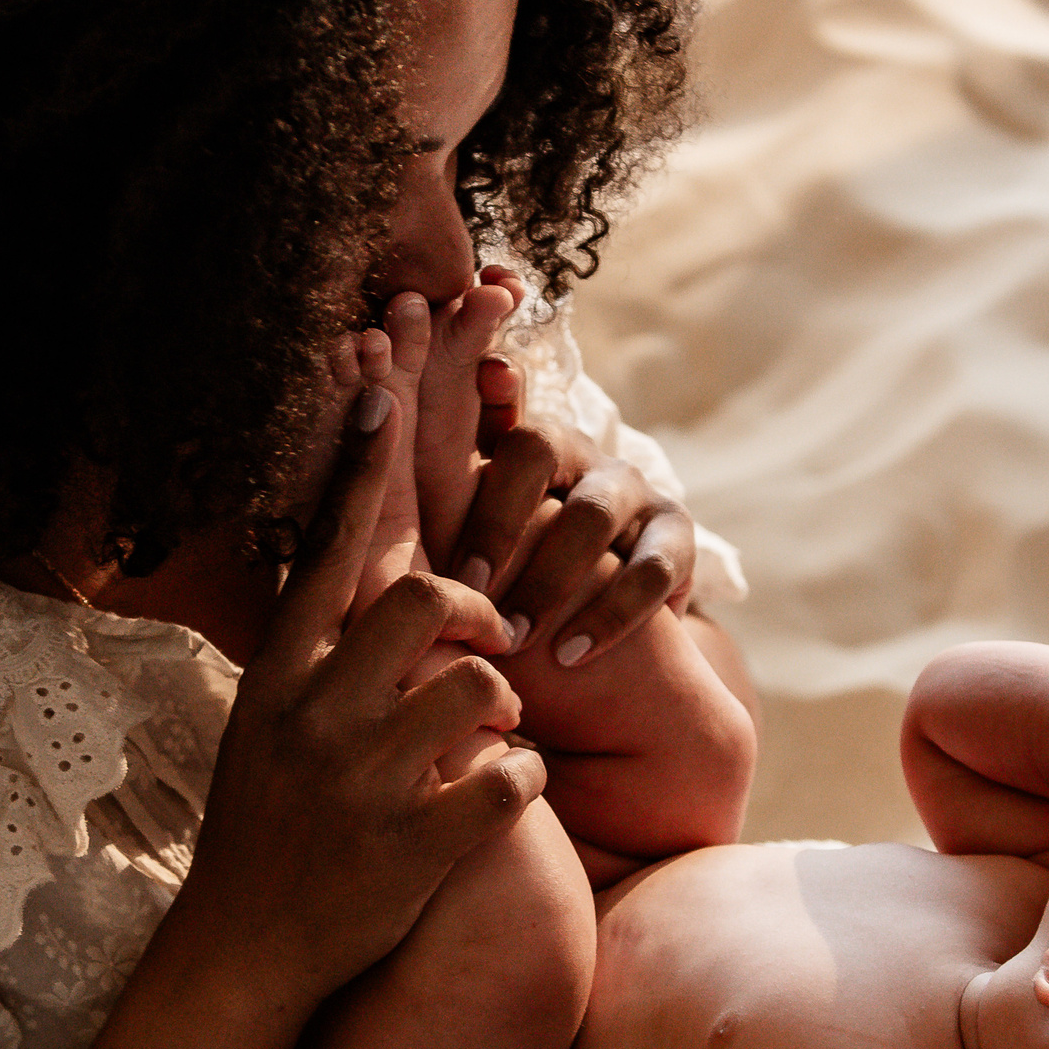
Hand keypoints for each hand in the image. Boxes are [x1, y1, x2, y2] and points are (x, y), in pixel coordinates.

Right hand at [176, 352, 541, 1001]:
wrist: (246, 951)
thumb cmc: (268, 825)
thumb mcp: (265, 723)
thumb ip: (313, 651)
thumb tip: (348, 563)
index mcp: (280, 677)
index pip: (325, 549)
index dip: (361, 465)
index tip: (382, 381)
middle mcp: (314, 718)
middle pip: (423, 601)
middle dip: (480, 607)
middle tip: (494, 636)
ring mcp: (362, 785)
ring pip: (481, 686)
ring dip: (507, 702)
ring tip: (492, 730)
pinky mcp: (412, 849)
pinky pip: (511, 778)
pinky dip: (525, 779)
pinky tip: (503, 792)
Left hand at [418, 268, 698, 669]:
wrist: (600, 665)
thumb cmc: (501, 601)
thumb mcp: (455, 553)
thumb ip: (420, 498)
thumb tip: (375, 420)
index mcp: (505, 444)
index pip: (480, 398)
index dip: (457, 383)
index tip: (431, 411)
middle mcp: (571, 452)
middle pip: (534, 448)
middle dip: (495, 519)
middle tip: (462, 585)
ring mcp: (627, 490)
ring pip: (590, 511)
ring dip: (547, 578)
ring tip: (513, 638)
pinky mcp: (673, 538)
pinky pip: (649, 566)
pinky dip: (610, 613)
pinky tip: (572, 654)